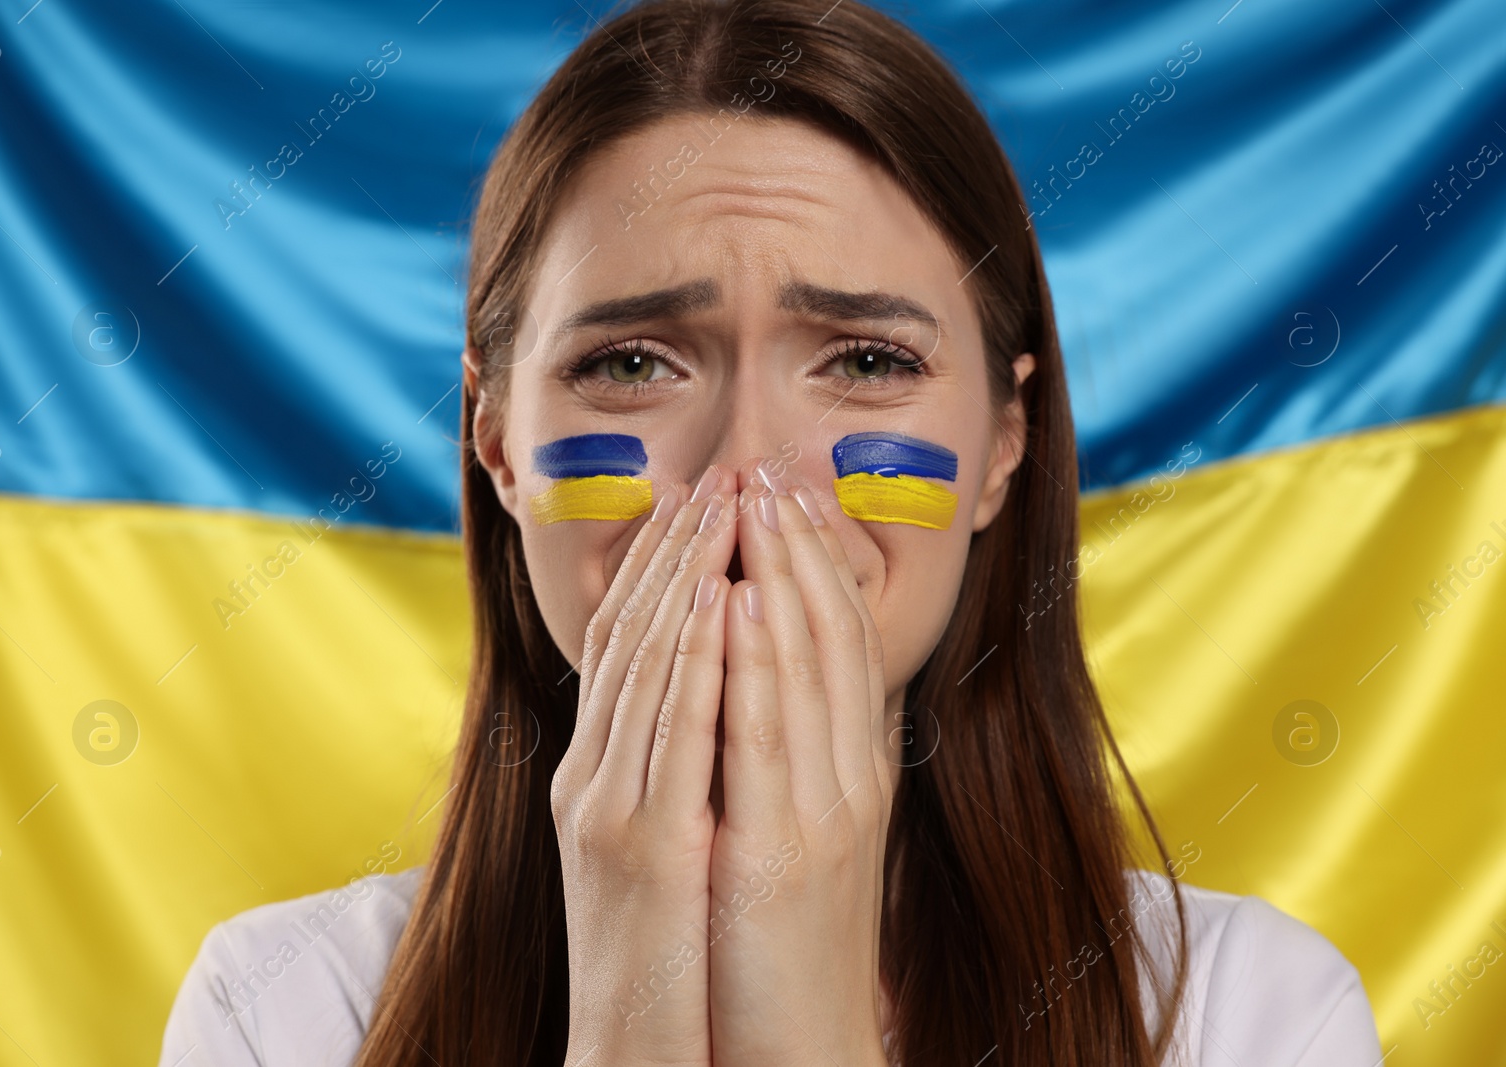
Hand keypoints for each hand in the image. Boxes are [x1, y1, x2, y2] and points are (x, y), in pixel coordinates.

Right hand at [552, 467, 739, 1066]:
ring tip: (719, 508)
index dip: (659, 567)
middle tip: (714, 475)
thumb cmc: (663, 947)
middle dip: (674, 550)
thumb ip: (668, 766)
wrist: (635, 1046)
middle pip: (631, 637)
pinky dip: (691, 660)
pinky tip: (712, 603)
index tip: (695, 501)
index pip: (628, 645)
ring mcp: (606, 804)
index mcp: (599, 770)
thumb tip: (706, 699)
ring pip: (645, 666)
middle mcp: (591, 773)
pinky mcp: (636, 841)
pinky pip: (669, 733)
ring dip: (683, 579)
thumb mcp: (659, 838)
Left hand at [707, 461, 892, 1066]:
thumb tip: (779, 686)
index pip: (843, 639)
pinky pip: (766, 737)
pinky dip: (756, 661)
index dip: (819, 559)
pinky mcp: (781, 847)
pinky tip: (742, 601)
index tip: (791, 490)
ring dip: (780, 573)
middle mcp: (849, 774)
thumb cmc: (790, 936)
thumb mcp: (806, 830)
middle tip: (773, 466)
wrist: (805, 1040)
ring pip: (805, 666)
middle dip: (800, 543)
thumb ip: (801, 757)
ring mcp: (822, 808)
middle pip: (831, 633)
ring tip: (756, 501)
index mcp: (852, 767)